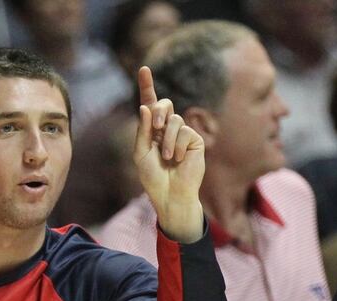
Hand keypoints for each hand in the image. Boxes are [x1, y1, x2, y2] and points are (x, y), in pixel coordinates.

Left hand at [134, 66, 204, 242]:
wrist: (170, 195)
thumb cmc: (153, 177)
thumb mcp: (141, 152)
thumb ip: (143, 130)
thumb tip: (146, 106)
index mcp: (153, 130)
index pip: (150, 105)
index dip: (147, 86)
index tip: (143, 69)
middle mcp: (168, 129)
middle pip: (164, 105)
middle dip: (159, 111)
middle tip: (156, 125)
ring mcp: (183, 134)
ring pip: (174, 120)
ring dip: (167, 139)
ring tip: (167, 157)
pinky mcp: (195, 140)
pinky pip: (185, 131)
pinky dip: (178, 146)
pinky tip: (178, 159)